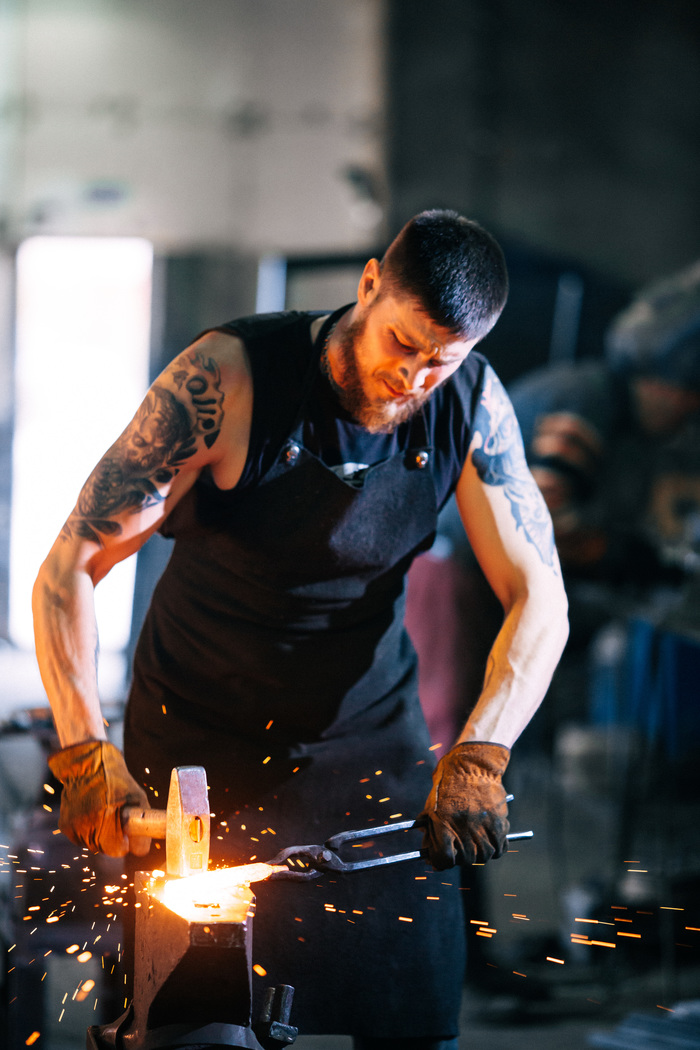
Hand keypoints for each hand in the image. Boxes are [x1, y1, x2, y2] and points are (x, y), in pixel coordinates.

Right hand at [48, 740, 150, 856]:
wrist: (86, 764)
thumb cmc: (115, 779)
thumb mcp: (136, 797)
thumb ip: (141, 826)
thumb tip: (141, 851)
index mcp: (106, 818)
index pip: (117, 850)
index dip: (125, 843)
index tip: (127, 833)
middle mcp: (87, 825)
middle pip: (104, 849)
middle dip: (113, 839)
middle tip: (116, 819)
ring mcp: (74, 826)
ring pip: (91, 844)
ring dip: (99, 835)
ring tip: (103, 812)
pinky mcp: (65, 825)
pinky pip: (80, 837)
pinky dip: (87, 829)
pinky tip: (91, 812)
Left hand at [418, 741, 509, 869]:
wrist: (473, 764)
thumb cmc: (448, 782)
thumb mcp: (431, 804)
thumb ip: (430, 828)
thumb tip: (427, 849)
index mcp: (444, 823)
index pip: (444, 858)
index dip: (440, 862)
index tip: (438, 859)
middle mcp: (465, 827)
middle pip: (465, 860)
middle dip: (458, 857)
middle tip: (456, 849)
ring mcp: (484, 826)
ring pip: (484, 856)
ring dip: (477, 854)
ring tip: (472, 844)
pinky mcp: (500, 823)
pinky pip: (500, 848)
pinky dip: (495, 848)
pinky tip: (487, 840)